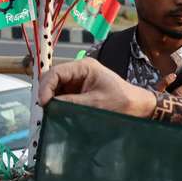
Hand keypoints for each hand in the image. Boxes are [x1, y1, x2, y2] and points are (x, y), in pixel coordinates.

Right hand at [37, 58, 156, 117]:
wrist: (138, 108)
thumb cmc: (122, 102)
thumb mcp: (95, 103)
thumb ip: (70, 103)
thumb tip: (49, 105)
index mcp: (84, 67)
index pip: (56, 72)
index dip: (46, 87)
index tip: (43, 103)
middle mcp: (78, 71)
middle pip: (52, 79)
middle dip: (46, 93)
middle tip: (44, 110)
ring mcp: (77, 82)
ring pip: (55, 88)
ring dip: (51, 100)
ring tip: (50, 113)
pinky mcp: (78, 92)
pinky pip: (62, 96)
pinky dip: (57, 104)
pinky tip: (57, 113)